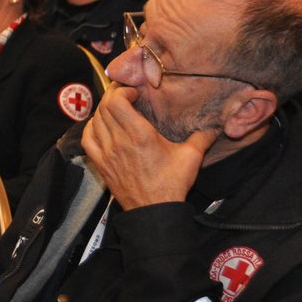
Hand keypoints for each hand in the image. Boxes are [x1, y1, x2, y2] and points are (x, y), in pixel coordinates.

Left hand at [81, 86, 217, 209]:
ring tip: (115, 109)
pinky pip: (87, 139)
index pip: (116, 102)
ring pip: (94, 121)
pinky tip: (101, 126)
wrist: (154, 211)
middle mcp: (119, 141)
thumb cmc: (171, 185)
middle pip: (104, 108)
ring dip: (103, 111)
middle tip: (124, 95)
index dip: (121, 91)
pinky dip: (91, 128)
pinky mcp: (101, 164)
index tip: (134, 92)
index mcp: (139, 135)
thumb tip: (214, 126)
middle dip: (113, 96)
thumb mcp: (191, 157)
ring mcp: (106, 153)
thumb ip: (202, 137)